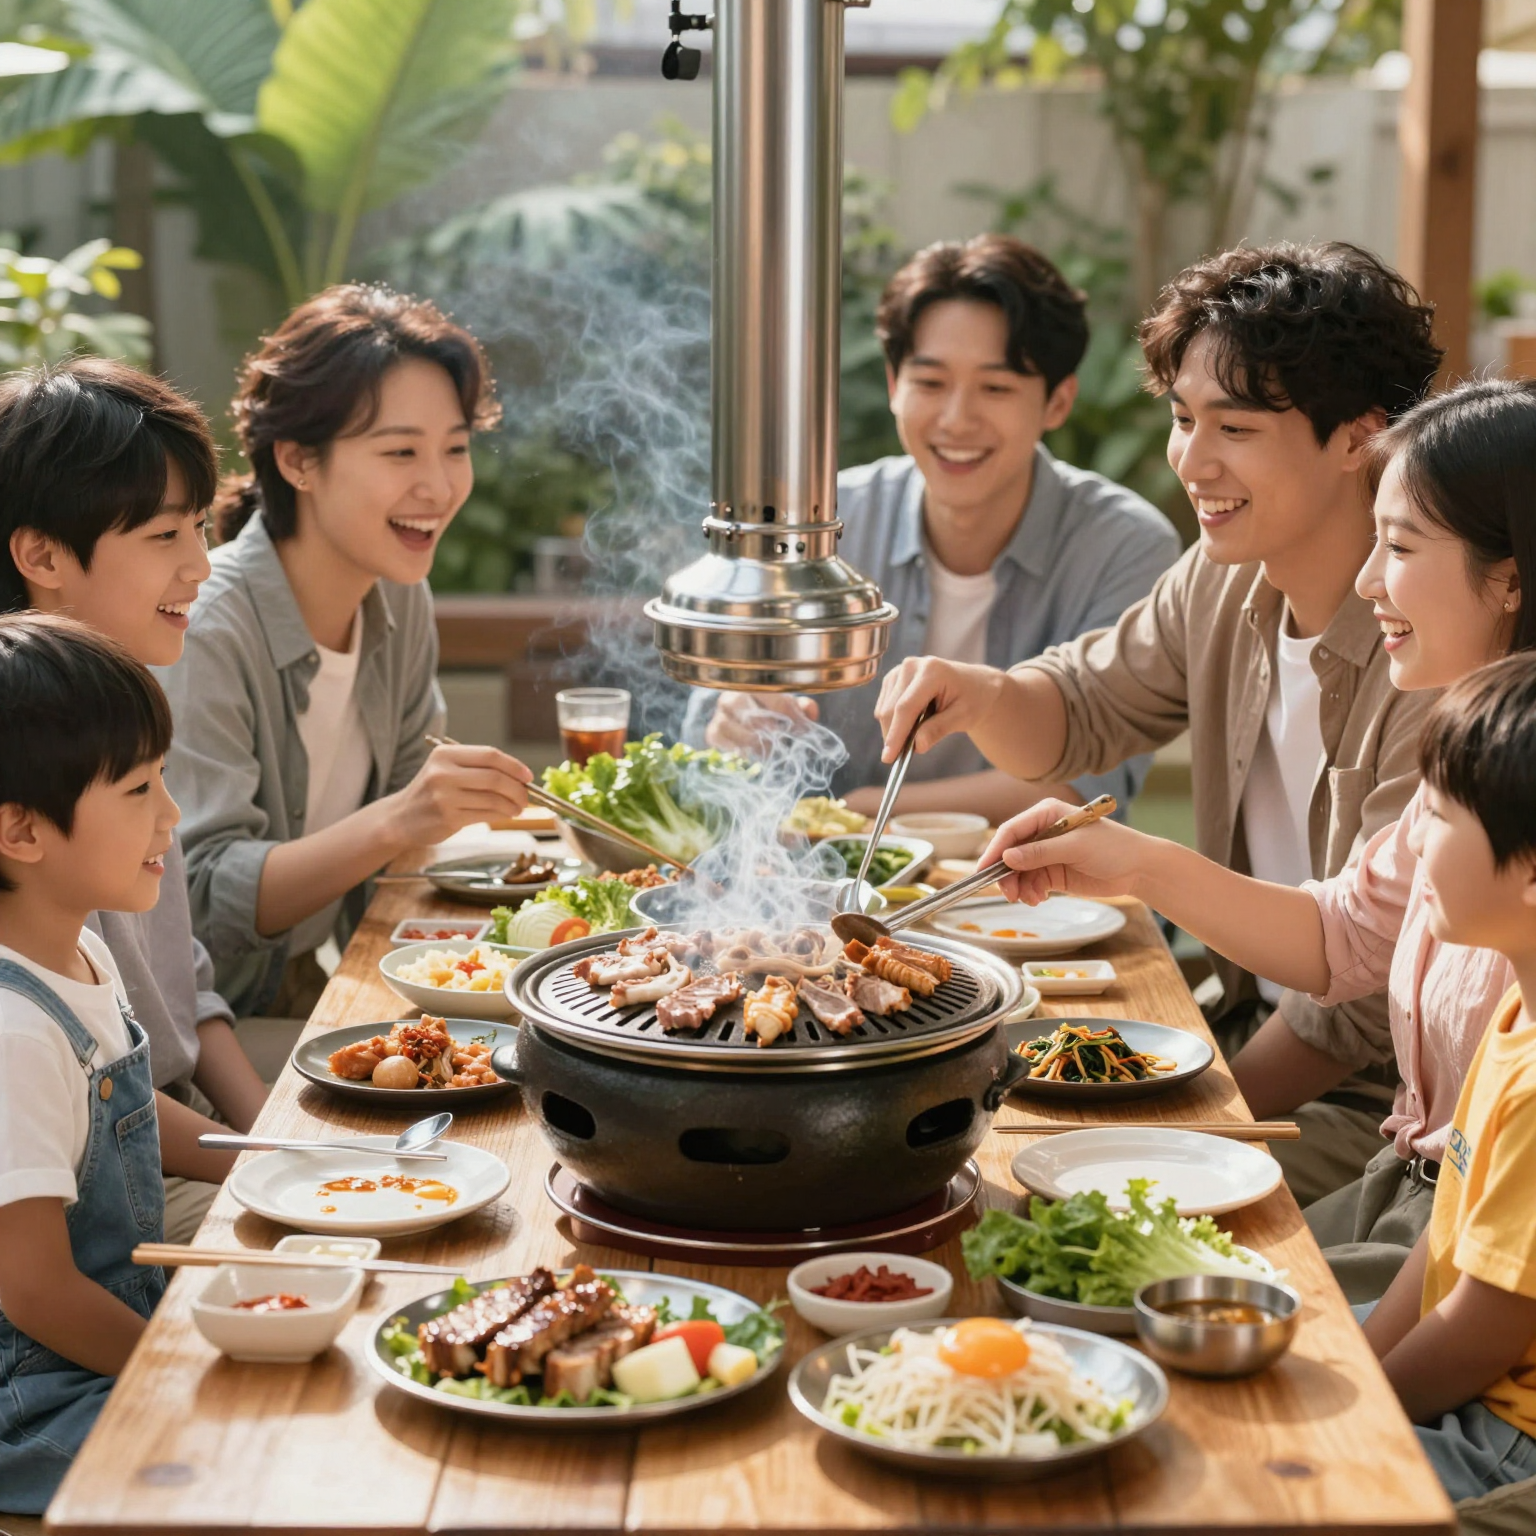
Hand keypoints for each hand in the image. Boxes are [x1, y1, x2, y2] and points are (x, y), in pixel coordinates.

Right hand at [387, 745, 531, 845]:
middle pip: (495, 778)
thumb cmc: (432, 792)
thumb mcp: (447, 770)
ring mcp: (444, 796)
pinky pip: (485, 815)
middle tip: (526, 797)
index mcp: (445, 754)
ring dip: (512, 805)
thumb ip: (478, 769)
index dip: (514, 766)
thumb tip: (520, 777)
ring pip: (493, 799)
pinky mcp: (448, 818)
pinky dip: (501, 815)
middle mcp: (443, 773)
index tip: (528, 776)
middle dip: (517, 789)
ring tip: (518, 808)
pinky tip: (505, 815)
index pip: (490, 755)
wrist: (401, 818)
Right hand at [704, 691, 819, 758]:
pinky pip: (718, 739)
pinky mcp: (712, 732)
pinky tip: (751, 753)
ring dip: (749, 739)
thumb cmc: (771, 712)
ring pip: (726, 724)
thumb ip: (801, 708)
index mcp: (752, 683)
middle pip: (741, 705)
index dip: (786, 710)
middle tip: (781, 738)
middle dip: (765, 725)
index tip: (802, 727)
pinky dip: (735, 748)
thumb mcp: (789, 707)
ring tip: (768, 750)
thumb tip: (810, 711)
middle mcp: (730, 695)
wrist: (747, 722)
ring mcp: (719, 714)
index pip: (766, 691)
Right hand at [874, 657, 1008, 763]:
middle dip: (894, 736)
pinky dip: (894, 722)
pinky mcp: (892, 678)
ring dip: (895, 729)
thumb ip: (939, 729)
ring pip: (883, 710)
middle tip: (905, 756)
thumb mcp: (963, 717)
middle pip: (891, 710)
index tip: (888, 758)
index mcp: (932, 671)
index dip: (896, 734)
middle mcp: (911, 666)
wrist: (974, 685)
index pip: (906, 707)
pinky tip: (914, 720)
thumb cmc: (972, 700)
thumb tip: (917, 745)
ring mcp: (899, 670)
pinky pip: (883, 707)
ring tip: (921, 730)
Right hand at [978, 797, 1148, 904]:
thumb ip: (1040, 852)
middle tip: (1008, 894)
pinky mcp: (1053, 872)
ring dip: (1019, 887)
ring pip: (1019, 871)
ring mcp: (1047, 853)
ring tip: (1030, 899)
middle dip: (1006, 874)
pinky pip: (1031, 882)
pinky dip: (1030, 892)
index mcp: (1046, 814)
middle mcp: (1042, 832)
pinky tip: (1039, 899)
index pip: (1011, 831)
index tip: (982, 870)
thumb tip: (1007, 858)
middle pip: (1011, 853)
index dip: (995, 850)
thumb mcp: (1075, 847)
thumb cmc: (1114, 847)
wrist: (1139, 868)